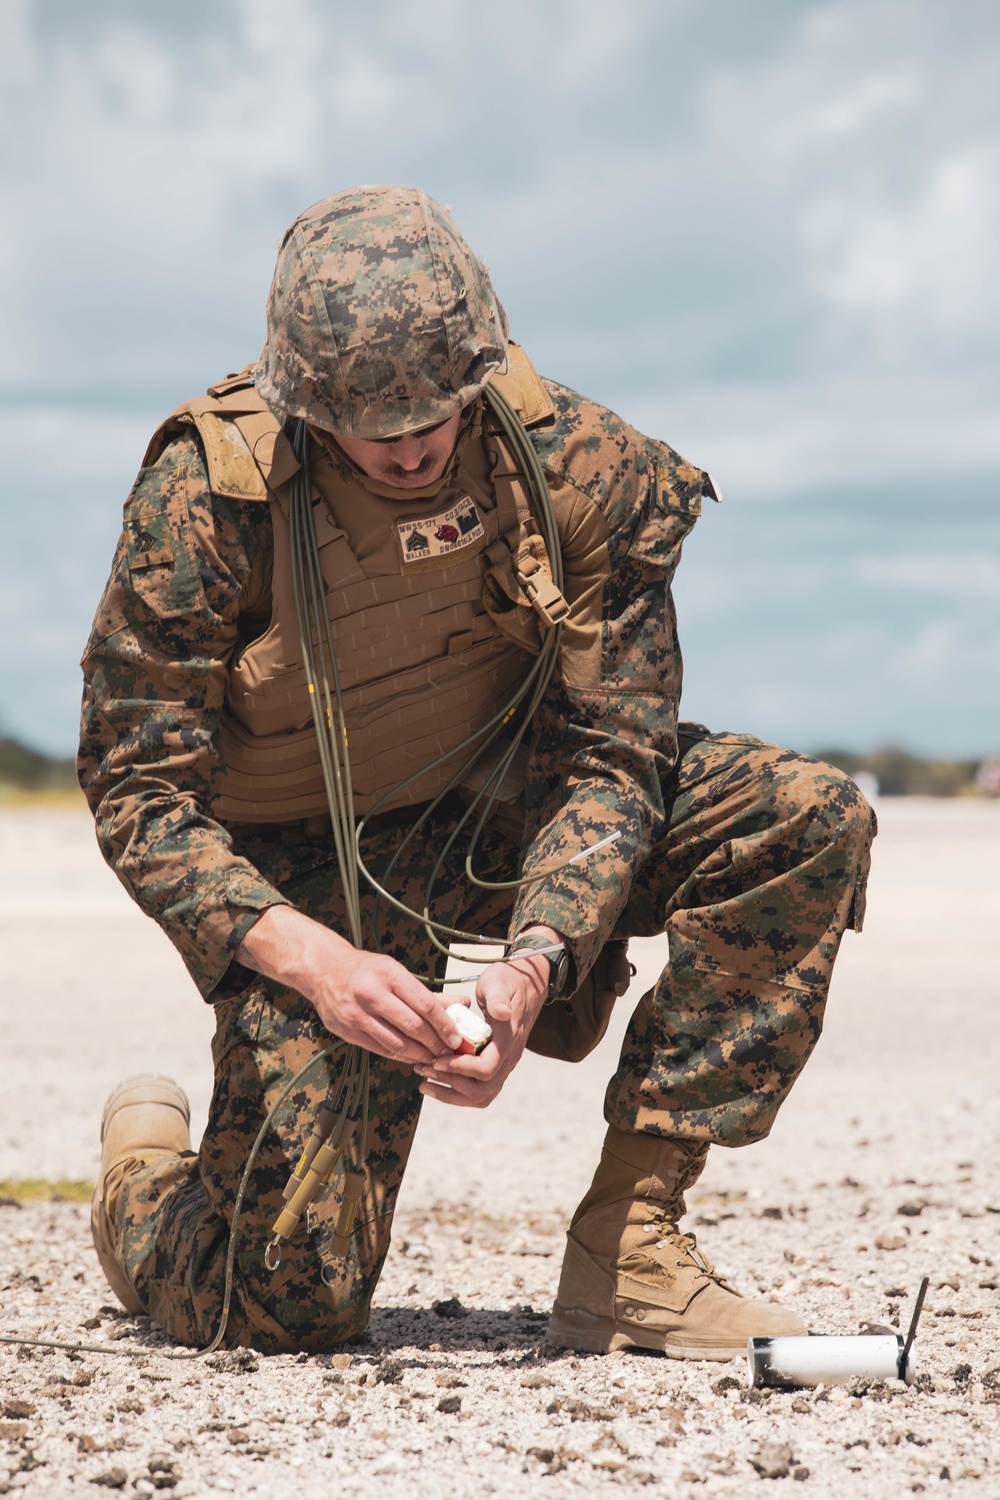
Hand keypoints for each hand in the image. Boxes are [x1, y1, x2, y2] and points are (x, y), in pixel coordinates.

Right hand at [237, 905, 461, 1065]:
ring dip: (419, 1055)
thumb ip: (428, 993)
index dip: (444, 1025)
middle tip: (449, 1053)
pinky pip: (380, 1049)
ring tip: (434, 1059)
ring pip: (396, 1043)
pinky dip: (400, 1056)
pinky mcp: (347, 1031)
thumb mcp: (396, 972)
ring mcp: (356, 1014)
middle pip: (412, 1026)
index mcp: (388, 974)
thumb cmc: (366, 970)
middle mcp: (371, 994)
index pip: (425, 1004)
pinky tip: (412, 1058)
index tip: (457, 1038)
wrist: (323, 970)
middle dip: (435, 1044)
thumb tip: (462, 1003)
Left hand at [414, 926, 557, 1108]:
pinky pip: (478, 1090)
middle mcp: (508, 1058)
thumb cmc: (507, 982)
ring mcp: (503, 1064)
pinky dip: (456, 1091)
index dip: (460, 1068)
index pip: (486, 1068)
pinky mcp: (495, 1066)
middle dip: (450, 1084)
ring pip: (481, 1096)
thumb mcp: (499, 983)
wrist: (524, 987)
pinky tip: (436, 1081)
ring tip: (424, 1083)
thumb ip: (498, 998)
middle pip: (482, 1090)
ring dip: (451, 1093)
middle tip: (424, 1069)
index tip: (437, 1059)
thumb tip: (501, 1013)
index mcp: (508, 1040)